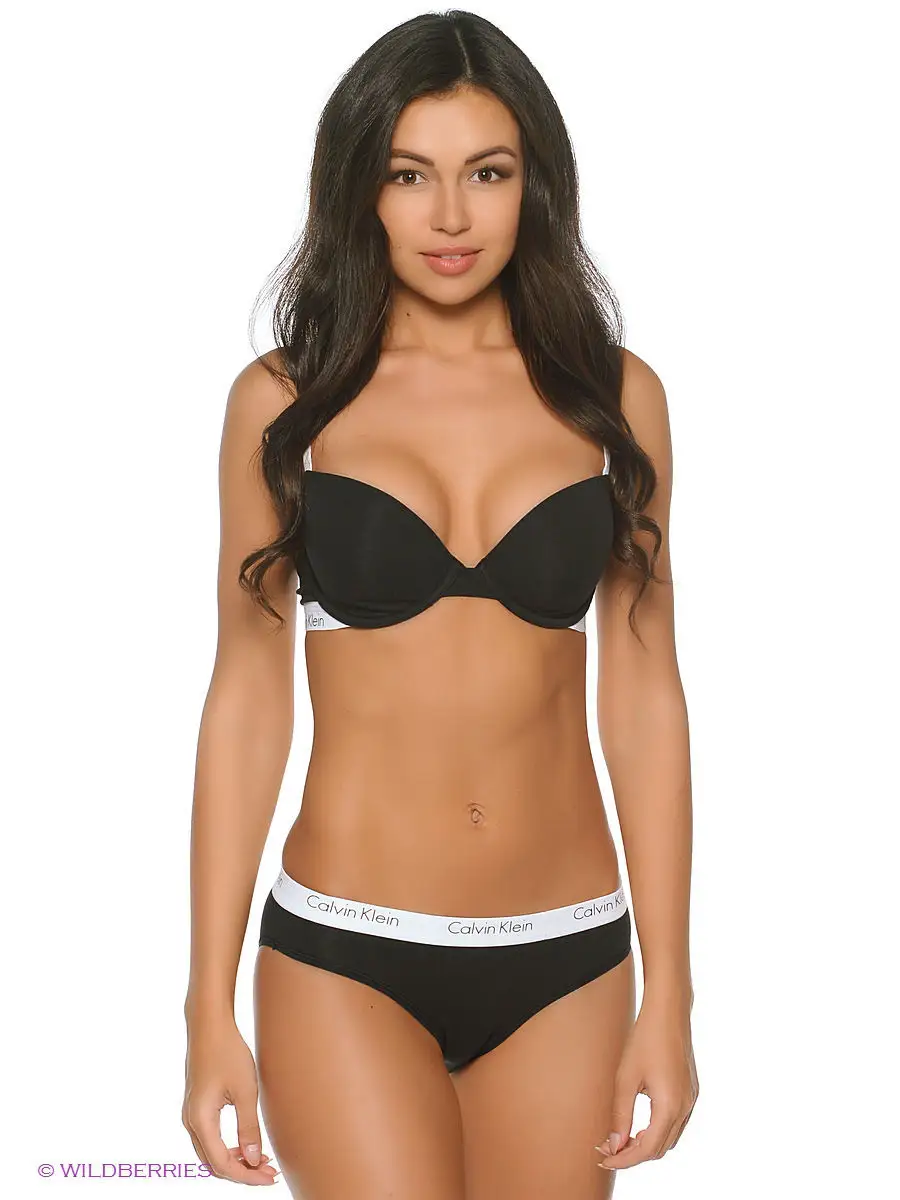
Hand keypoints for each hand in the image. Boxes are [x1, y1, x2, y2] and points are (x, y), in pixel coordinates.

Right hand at [182, 1018, 279, 1185]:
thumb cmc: (228, 1052)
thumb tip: (255, 1160)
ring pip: (211, 1152)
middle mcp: (190, 1121)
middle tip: (270, 1173)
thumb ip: (249, 1128)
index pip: (222, 1164)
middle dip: (242, 1172)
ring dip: (236, 1160)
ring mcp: (191, 1114)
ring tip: (263, 1161)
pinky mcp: (196, 1106)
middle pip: (214, 1163)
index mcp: (200, 1120)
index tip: (270, 1177)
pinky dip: (228, 1147)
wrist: (209, 1025)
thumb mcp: (245, 1090)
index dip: (247, 1176)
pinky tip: (248, 1145)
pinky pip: (210, 1138)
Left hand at [593, 998, 698, 1169]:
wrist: (668, 1012)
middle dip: (633, 1154)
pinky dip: (657, 1132)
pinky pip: (676, 1124)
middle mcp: (685, 1107)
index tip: (604, 1159)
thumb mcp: (626, 1078)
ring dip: (646, 1145)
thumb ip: (621, 1114)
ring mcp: (691, 1100)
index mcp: (669, 1106)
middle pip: (659, 1148)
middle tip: (607, 1149)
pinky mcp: (691, 1092)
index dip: (624, 1159)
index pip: (646, 1149)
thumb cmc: (645, 1040)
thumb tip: (615, 1144)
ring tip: (620, 1140)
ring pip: (669, 1139)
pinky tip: (640, 1126)